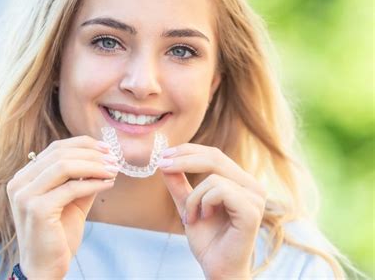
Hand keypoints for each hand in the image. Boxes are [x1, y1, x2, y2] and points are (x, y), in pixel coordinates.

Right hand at [6, 136, 118, 278]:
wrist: (46, 268)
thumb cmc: (58, 234)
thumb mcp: (72, 200)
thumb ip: (82, 179)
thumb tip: (104, 158)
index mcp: (25, 177)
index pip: (55, 148)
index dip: (83, 144)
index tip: (107, 148)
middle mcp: (19, 183)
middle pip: (60, 153)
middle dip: (92, 154)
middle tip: (114, 159)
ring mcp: (25, 195)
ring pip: (65, 166)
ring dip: (94, 166)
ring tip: (114, 170)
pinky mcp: (37, 209)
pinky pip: (71, 188)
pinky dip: (93, 183)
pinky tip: (108, 184)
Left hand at [158, 144, 265, 279]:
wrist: (217, 269)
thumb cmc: (208, 240)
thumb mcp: (188, 205)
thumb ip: (179, 184)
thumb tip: (165, 161)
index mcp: (240, 182)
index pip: (214, 155)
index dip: (188, 150)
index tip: (164, 155)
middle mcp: (252, 186)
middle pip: (215, 157)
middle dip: (184, 159)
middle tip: (163, 165)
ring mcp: (255, 197)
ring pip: (213, 177)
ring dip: (193, 197)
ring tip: (190, 217)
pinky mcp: (252, 210)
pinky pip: (220, 191)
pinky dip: (203, 203)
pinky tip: (204, 218)